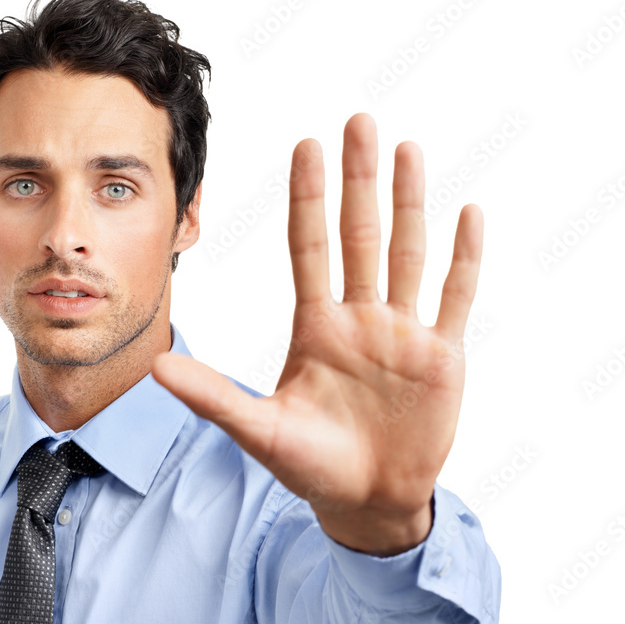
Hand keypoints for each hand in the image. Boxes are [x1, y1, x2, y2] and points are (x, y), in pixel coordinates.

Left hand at [151, 113, 482, 554]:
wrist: (368, 502)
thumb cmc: (312, 467)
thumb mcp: (260, 430)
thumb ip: (214, 396)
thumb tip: (155, 367)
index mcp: (316, 327)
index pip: (310, 247)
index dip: (309, 197)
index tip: (306, 145)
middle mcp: (360, 318)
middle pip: (360, 235)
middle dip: (359, 180)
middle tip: (359, 121)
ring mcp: (402, 333)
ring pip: (408, 252)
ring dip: (410, 202)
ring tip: (408, 149)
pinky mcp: (441, 356)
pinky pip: (454, 297)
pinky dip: (462, 258)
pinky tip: (468, 215)